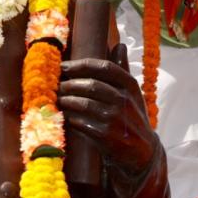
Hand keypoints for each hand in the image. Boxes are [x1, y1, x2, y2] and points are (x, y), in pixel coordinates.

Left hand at [58, 49, 155, 174]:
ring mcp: (116, 119)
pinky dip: (70, 117)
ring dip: (66, 100)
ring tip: (58, 99)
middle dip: (69, 84)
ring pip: (83, 104)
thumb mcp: (132, 93)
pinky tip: (64, 115)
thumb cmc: (132, 117)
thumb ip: (123, 69)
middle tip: (55, 84)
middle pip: (91, 85)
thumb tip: (119, 44)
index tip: (64, 66)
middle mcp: (125, 100)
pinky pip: (81, 122)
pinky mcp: (106, 136)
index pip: (104, 67)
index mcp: (130, 86)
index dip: (81, 65)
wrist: (141, 152)